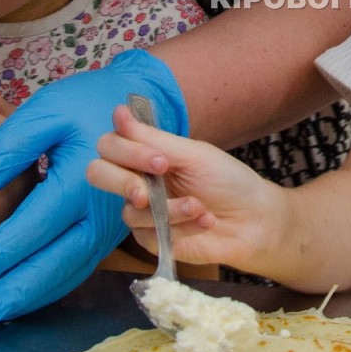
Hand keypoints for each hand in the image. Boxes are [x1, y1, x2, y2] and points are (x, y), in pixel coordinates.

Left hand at [0, 49, 186, 340]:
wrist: (144, 108)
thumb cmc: (89, 105)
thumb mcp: (48, 109)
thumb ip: (8, 146)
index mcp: (77, 187)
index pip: (26, 233)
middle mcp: (95, 217)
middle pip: (45, 268)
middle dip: (3, 298)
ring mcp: (104, 230)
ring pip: (61, 276)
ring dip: (23, 302)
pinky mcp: (104, 234)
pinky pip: (73, 270)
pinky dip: (45, 290)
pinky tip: (20, 300)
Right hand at [86, 104, 283, 268]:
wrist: (253, 221)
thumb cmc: (227, 180)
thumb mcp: (192, 154)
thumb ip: (152, 138)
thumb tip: (119, 111)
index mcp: (146, 153)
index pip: (109, 145)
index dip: (126, 151)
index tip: (161, 159)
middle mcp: (137, 179)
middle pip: (97, 174)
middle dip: (124, 181)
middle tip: (150, 191)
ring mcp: (141, 211)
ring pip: (128, 210)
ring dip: (169, 209)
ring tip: (199, 207)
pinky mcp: (150, 239)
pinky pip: (147, 234)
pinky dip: (179, 226)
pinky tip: (203, 222)